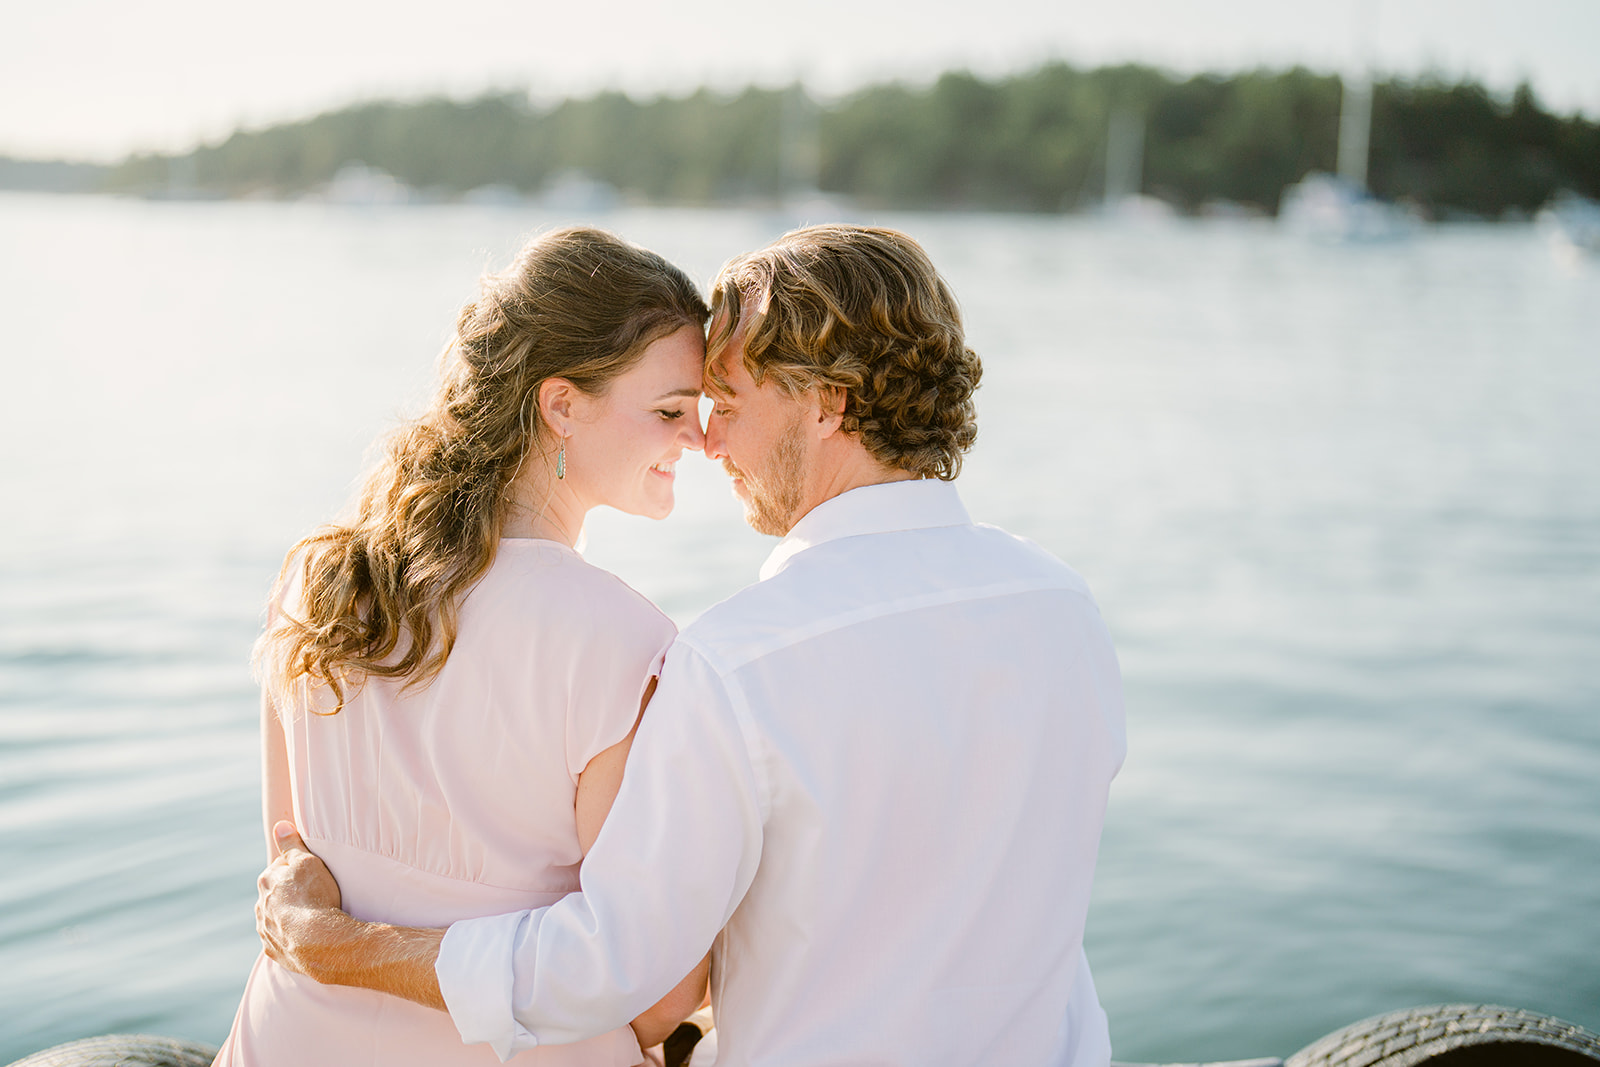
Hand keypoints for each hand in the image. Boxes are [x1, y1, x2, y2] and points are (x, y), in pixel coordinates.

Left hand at [256, 821, 348, 979]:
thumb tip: (280, 826)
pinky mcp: (272, 950)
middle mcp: (260, 905)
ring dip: (288, 915)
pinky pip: (280, 939)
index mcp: (267, 881)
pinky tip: (305, 936)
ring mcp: (265, 930)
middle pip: (276, 893)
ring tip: (312, 917)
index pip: (280, 867)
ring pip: (275, 917)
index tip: (314, 874)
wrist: (318, 942)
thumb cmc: (315, 897)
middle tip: (315, 895)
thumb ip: (292, 844)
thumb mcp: (308, 862)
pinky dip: (290, 936)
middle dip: (290, 893)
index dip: (298, 869)